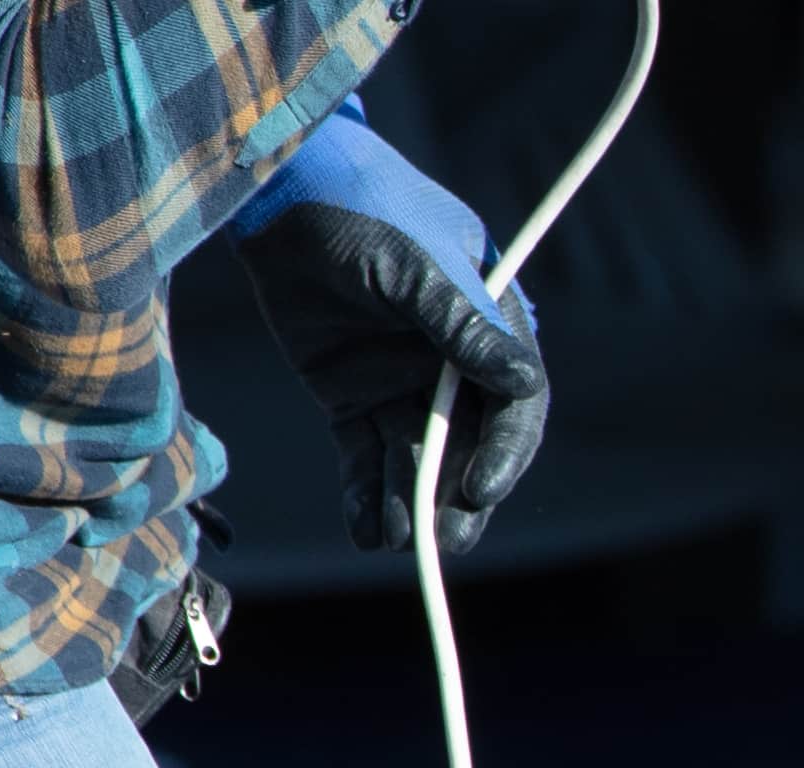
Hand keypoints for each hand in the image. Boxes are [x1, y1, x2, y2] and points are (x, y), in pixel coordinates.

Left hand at [233, 100, 550, 552]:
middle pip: (470, 445)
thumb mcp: (416, 265)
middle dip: (457, 494)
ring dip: (410, 503)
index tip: (478, 490)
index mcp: (489, 327)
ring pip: (417, 459)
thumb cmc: (361, 207)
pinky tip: (366, 530)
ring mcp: (402, 384)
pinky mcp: (352, 398)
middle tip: (443, 540)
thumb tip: (526, 384)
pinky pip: (366, 457)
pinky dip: (366, 495)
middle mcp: (453, 364)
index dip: (504, 452)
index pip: (513, 403)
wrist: (277, 191)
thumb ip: (464, 326)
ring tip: (397, 541)